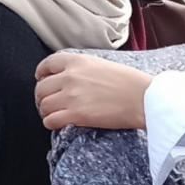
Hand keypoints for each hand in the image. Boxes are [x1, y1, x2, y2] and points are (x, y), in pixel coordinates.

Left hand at [34, 52, 152, 130]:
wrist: (143, 98)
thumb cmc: (130, 82)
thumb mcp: (103, 64)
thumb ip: (83, 68)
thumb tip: (71, 78)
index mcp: (78, 61)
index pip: (47, 64)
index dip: (41, 74)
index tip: (42, 79)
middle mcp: (71, 76)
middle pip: (41, 88)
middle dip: (42, 97)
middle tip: (49, 103)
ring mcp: (71, 96)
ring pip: (44, 106)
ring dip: (46, 112)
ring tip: (54, 115)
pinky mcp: (76, 115)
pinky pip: (50, 121)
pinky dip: (52, 123)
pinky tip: (59, 124)